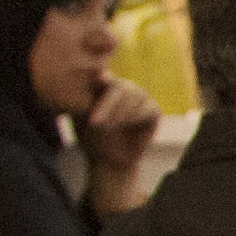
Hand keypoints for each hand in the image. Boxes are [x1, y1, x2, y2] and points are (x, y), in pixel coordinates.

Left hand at [79, 73, 163, 215]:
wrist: (108, 160)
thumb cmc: (91, 137)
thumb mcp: (81, 117)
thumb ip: (83, 99)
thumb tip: (85, 82)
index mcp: (107, 85)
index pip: (106, 76)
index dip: (104, 77)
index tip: (99, 79)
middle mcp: (125, 88)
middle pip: (122, 86)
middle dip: (108, 105)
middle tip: (94, 123)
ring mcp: (141, 98)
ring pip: (136, 95)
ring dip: (121, 112)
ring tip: (107, 127)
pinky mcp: (154, 110)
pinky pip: (148, 108)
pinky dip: (136, 116)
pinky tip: (125, 125)